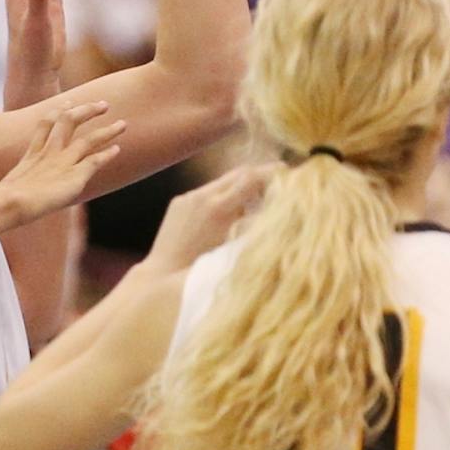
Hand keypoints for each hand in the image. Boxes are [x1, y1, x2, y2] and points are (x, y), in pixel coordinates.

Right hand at [0, 101, 128, 225]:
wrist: (9, 204)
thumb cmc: (3, 203)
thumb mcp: (8, 187)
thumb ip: (16, 184)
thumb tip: (9, 192)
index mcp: (31, 154)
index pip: (45, 125)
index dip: (56, 112)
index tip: (67, 103)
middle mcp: (49, 153)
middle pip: (69, 122)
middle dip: (87, 111)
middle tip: (103, 104)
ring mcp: (62, 162)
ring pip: (88, 140)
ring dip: (107, 131)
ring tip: (123, 124)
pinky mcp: (74, 175)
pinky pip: (94, 161)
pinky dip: (106, 154)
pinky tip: (117, 149)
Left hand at [145, 164, 273, 273]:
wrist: (162, 277)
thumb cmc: (202, 271)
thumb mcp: (235, 248)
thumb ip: (255, 225)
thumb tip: (279, 211)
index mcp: (218, 208)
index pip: (251, 177)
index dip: (272, 172)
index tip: (287, 173)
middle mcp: (202, 196)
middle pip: (239, 172)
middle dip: (260, 176)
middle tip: (277, 183)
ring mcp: (188, 197)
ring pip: (223, 181)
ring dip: (240, 187)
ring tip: (254, 202)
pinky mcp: (179, 201)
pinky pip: (207, 192)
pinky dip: (222, 196)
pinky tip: (227, 214)